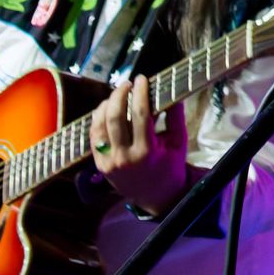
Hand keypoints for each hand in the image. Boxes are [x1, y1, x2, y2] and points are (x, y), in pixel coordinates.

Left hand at [88, 76, 188, 216]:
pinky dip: (98, 119)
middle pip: (115, 118)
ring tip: (116, 94)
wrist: (155, 196)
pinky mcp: (100, 164)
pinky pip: (94, 137)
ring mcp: (109, 161)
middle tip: (127, 83)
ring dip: (106, 105)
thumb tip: (174, 94)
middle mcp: (124, 156)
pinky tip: (106, 109)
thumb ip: (176, 118)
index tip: (142, 79)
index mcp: (147, 151)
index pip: (140, 115)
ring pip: (100, 126)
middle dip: (119, 95)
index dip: (140, 93)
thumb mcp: (179, 143)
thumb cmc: (170, 166)